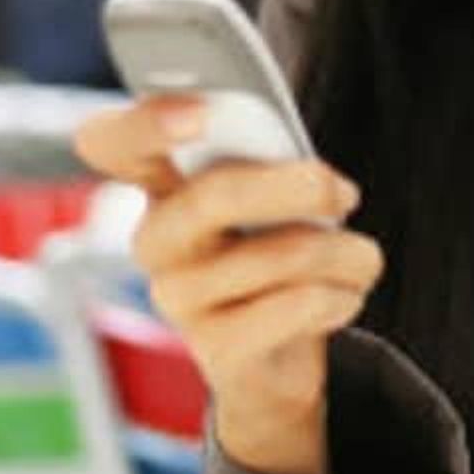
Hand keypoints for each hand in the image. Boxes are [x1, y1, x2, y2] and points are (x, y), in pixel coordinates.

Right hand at [73, 96, 381, 473]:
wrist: (278, 361)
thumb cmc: (275, 252)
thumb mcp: (270, 197)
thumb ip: (268, 162)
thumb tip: (303, 169)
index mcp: (162, 186)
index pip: (112, 143)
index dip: (144, 124)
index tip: (200, 113)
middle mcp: (156, 241)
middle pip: (213, 196)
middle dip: (299, 186)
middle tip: (345, 194)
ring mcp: (178, 298)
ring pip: (279, 253)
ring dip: (345, 251)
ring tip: (361, 257)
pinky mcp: (217, 349)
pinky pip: (298, 305)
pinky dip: (342, 295)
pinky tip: (344, 297)